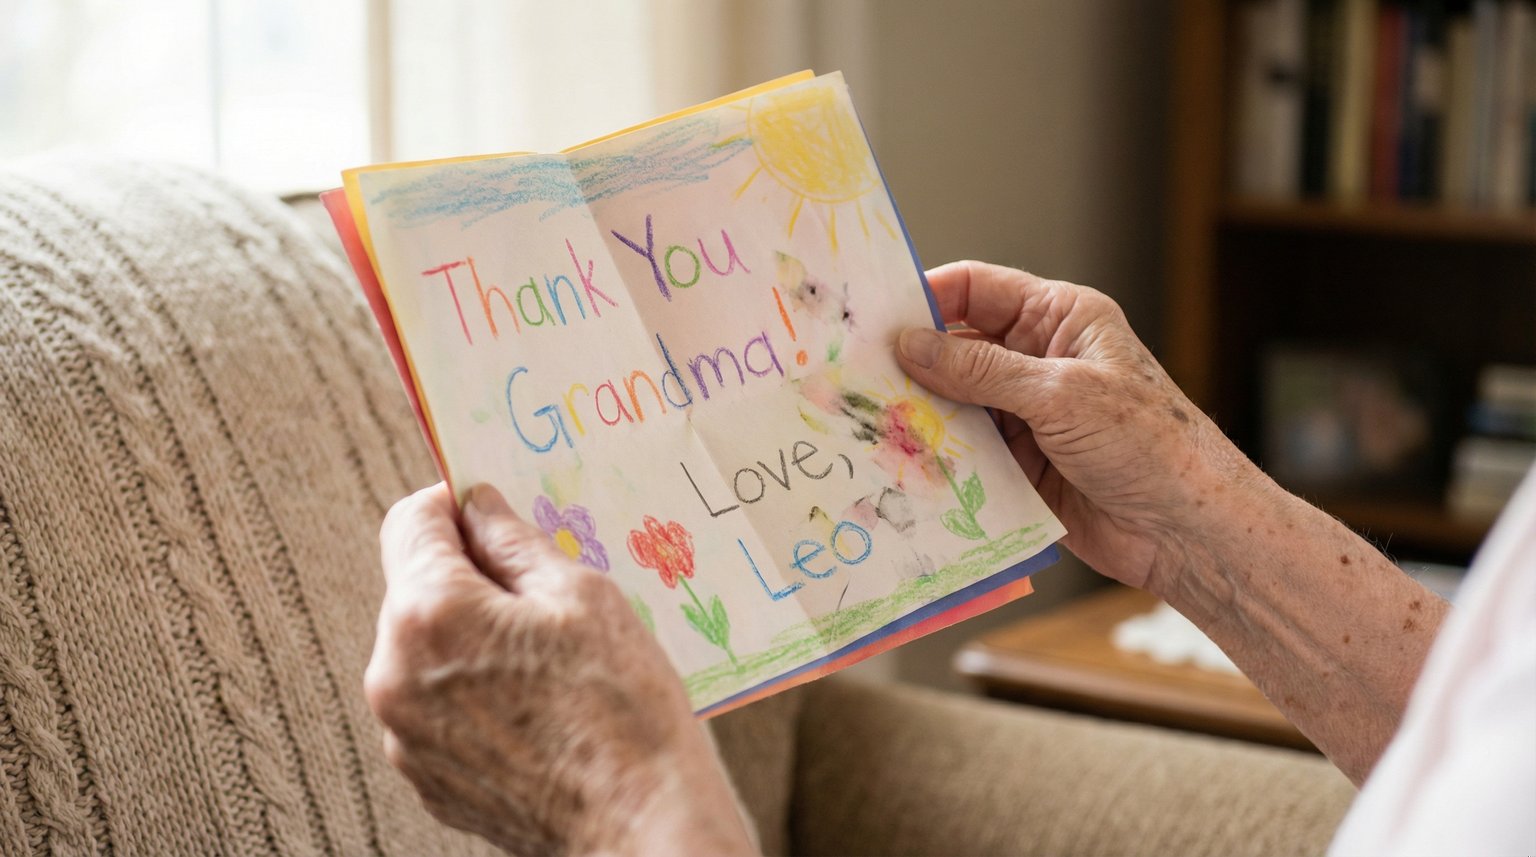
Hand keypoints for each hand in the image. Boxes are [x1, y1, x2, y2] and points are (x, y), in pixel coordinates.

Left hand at [365, 483, 753, 856]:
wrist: (638, 827)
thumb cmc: (621, 708)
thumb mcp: (581, 596)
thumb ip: (514, 541)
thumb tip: (478, 506)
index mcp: (429, 614)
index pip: (411, 521)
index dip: (456, 505)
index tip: (495, 512)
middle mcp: (394, 675)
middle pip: (416, 588)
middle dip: (470, 577)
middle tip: (546, 594)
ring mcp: (404, 735)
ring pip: (426, 650)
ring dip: (472, 636)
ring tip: (550, 661)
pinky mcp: (426, 776)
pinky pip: (438, 705)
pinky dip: (475, 691)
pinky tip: (539, 706)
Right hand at [895, 261, 1261, 593]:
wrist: (1185, 529)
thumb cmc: (1148, 444)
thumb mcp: (1061, 395)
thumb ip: (981, 370)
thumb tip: (911, 346)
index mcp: (1059, 318)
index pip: (977, 289)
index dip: (925, 296)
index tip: (874, 315)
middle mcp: (1037, 359)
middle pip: (955, 345)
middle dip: (910, 359)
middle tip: (855, 372)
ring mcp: (1024, 413)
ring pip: (951, 401)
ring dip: (917, 411)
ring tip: (866, 419)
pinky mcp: (1016, 463)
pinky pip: (962, 450)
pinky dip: (934, 454)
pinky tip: (899, 460)